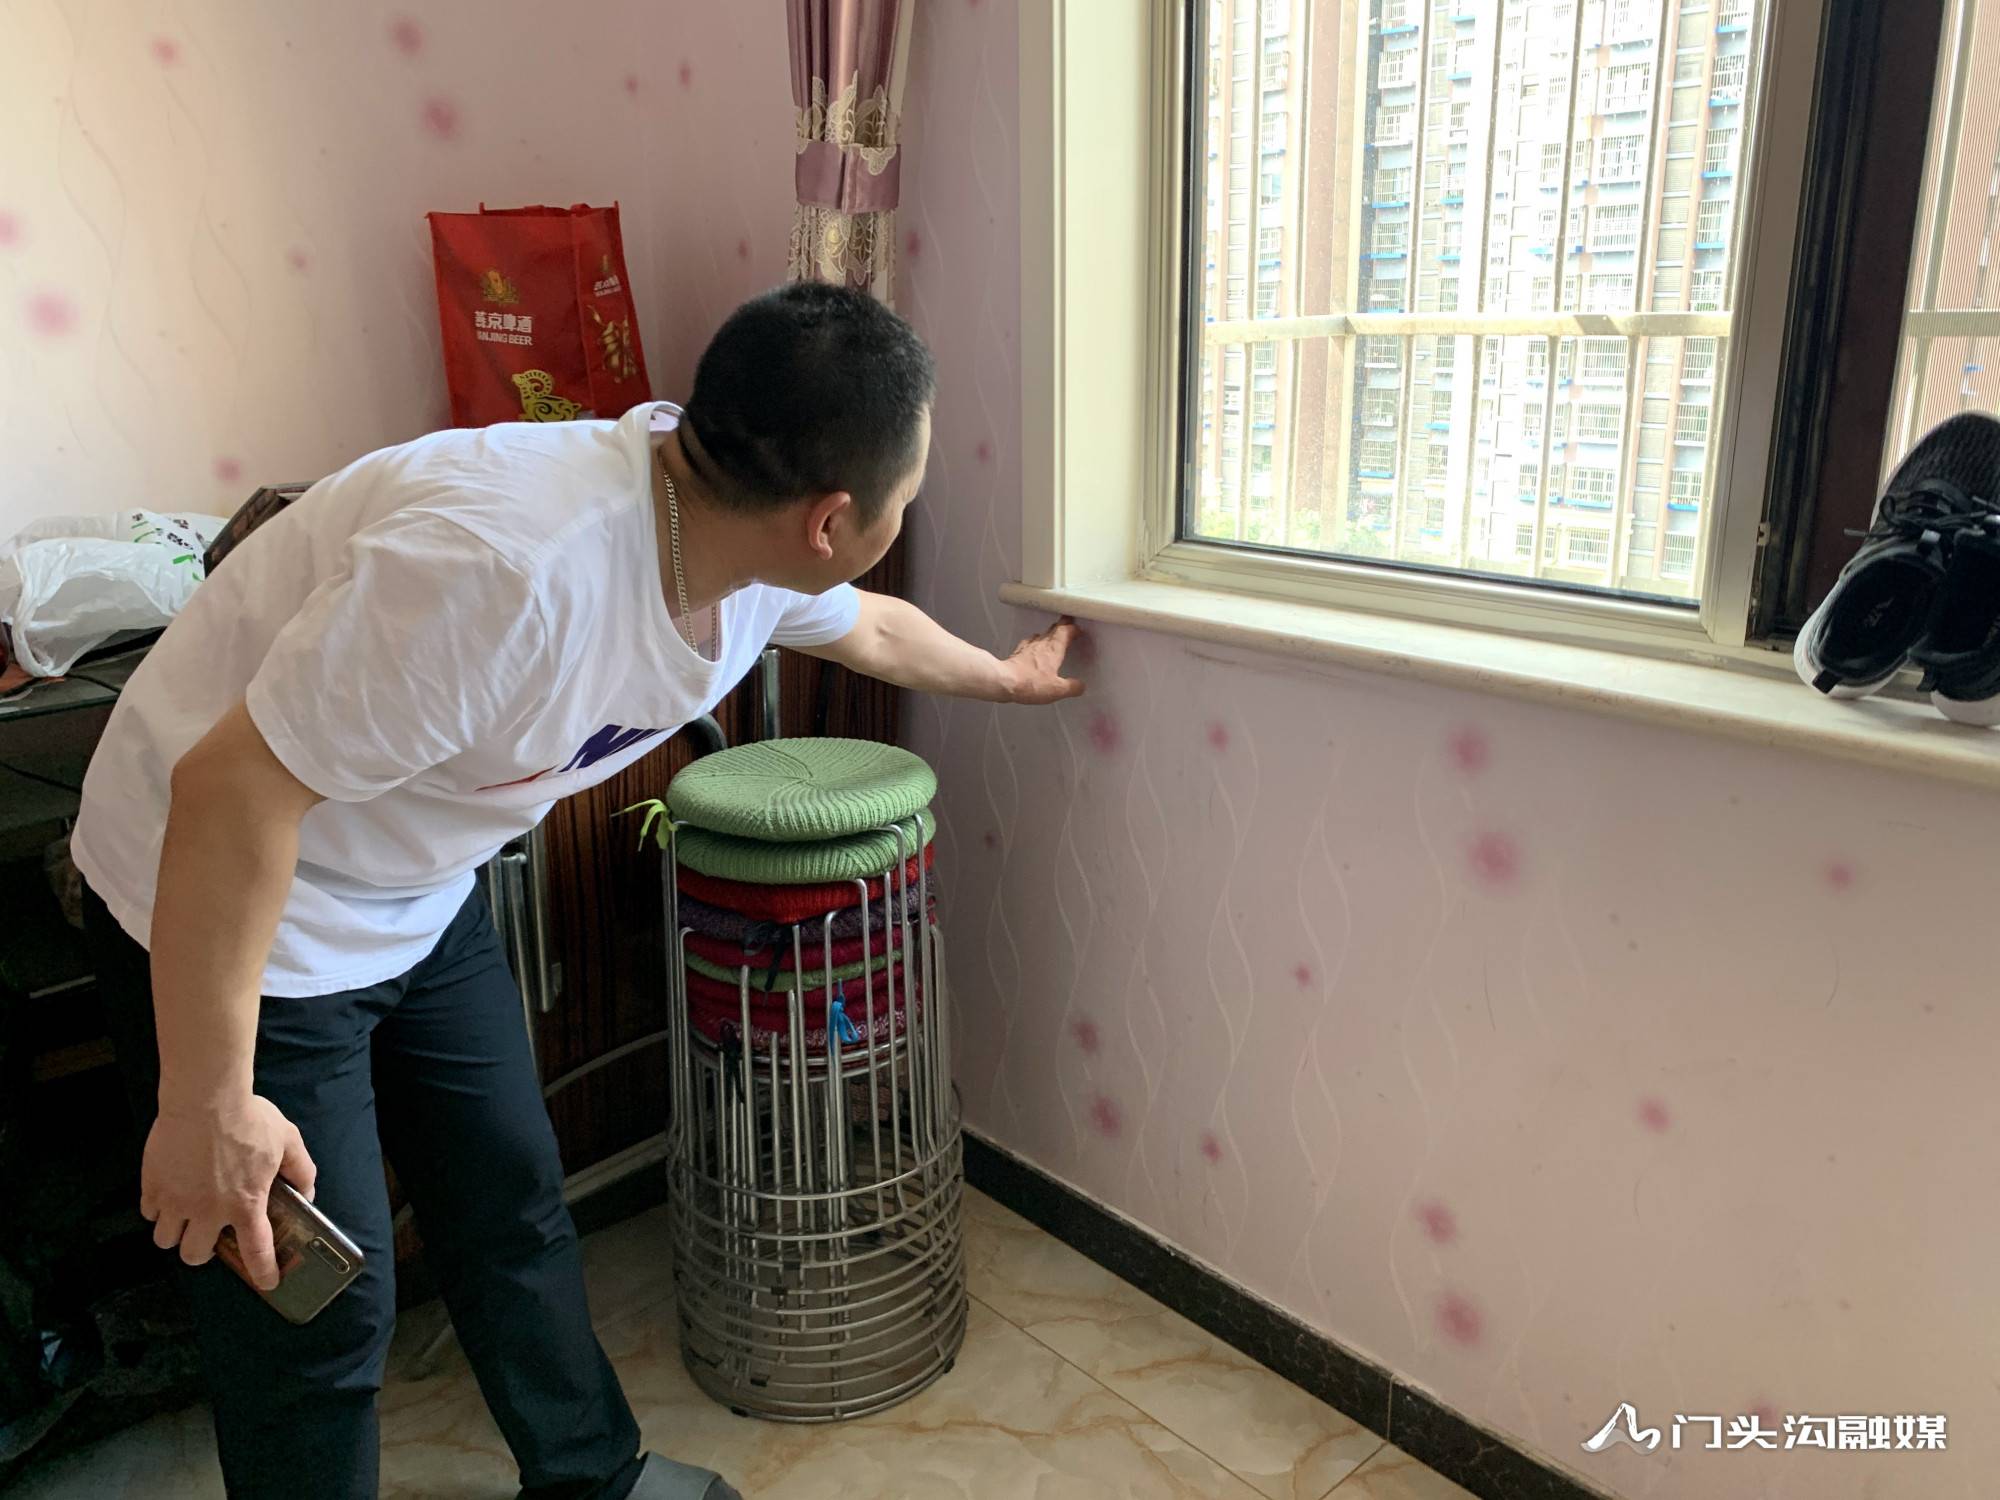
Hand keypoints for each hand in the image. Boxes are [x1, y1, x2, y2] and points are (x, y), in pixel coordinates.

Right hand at [140, 1094, 315, 1289]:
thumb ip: (301, 1170)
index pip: (256, 1251)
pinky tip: (169, 1191)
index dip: (262, 1272)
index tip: (267, 1283)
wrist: (205, 1098)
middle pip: (194, 1256)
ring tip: (183, 1216)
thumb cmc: (249, 1118)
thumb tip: (308, 1193)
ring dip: (175, 1233)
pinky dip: (157, 1208)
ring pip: (165, 1240)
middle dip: (201, 1252)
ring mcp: (176, 1201)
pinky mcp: (152, 1186)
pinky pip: (148, 1212)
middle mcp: (207, 1211)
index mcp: (245, 1204)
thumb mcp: (288, 1140)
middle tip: (207, 1234)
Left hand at [1001, 617, 1086, 704]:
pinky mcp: (1017, 654)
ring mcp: (1028, 648)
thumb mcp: (1057, 690)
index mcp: (1054, 650)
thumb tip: (1080, 686)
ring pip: (1041, 635)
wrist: (1004, 682)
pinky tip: (1032, 646)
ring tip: (1053, 635)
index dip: (1073, 629)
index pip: (1066, 632)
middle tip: (1068, 623)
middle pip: (1054, 629)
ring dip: (1049, 634)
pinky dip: (1034, 642)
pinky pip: (1028, 643)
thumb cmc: (1030, 683)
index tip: (1079, 630)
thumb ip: (1072, 687)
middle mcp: (1041, 644)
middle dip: (1062, 626)